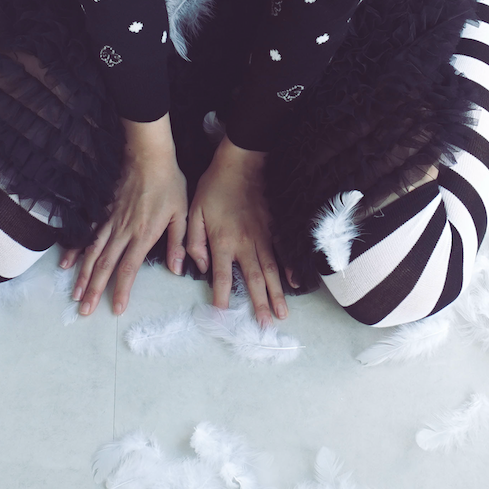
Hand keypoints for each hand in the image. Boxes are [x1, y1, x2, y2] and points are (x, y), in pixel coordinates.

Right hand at [64, 117, 185, 316]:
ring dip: (83, 276)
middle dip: (94, 290)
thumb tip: (177, 269)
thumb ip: (177, 243)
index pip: (129, 268)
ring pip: (92, 253)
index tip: (116, 309)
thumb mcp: (182, 213)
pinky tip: (67, 263)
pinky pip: (87, 234)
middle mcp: (123, 231)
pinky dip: (76, 250)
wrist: (149, 157)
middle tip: (85, 311)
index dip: (121, 290)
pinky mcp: (103, 212)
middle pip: (104, 265)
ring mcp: (110, 222)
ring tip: (75, 295)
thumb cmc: (169, 184)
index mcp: (144, 234)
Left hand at [186, 138, 287, 324]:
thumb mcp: (193, 212)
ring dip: (276, 293)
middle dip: (259, 304)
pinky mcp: (274, 227)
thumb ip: (194, 242)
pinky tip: (294, 282)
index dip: (221, 297)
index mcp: (223, 241)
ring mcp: (263, 236)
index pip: (221, 276)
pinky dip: (289, 268)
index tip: (222, 316)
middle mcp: (245, 244)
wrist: (240, 162)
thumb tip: (201, 267)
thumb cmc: (214, 186)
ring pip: (271, 270)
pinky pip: (283, 251)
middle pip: (253, 279)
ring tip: (282, 313)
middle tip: (266, 326)